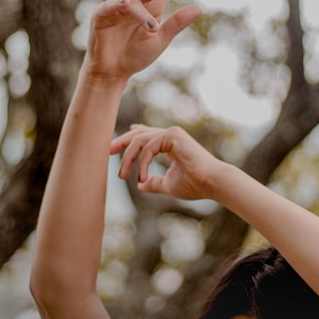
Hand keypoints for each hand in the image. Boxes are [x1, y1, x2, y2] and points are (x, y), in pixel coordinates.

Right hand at [84, 0, 200, 81]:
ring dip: (142, 13)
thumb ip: (176, 25)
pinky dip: (119, 7)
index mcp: (152, 6)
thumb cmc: (136, 55)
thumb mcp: (160, 41)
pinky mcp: (102, 15)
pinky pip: (111, 6)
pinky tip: (125, 7)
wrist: (112, 72)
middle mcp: (135, 2)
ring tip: (153, 28)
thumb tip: (198, 8)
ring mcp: (117, 7)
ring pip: (133, 1)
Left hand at [110, 125, 228, 200]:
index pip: (146, 136)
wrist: (212, 183)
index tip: (116, 143)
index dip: (130, 137)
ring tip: (122, 176)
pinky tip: (142, 177)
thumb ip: (155, 183)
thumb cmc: (195, 184)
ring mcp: (171, 133)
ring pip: (139, 141)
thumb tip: (141, 185)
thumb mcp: (169, 185)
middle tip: (106, 152)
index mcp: (170, 143)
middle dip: (120, 143)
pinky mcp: (172, 135)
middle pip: (138, 134)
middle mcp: (170, 135)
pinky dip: (142, 162)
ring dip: (127, 158)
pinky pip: (148, 147)